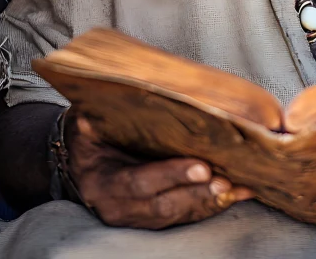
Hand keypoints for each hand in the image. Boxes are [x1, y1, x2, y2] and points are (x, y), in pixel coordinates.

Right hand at [65, 114, 253, 228]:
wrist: (77, 163)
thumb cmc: (88, 136)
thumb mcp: (85, 122)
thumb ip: (97, 116)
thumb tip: (112, 96)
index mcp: (103, 182)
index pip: (140, 182)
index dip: (172, 175)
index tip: (202, 167)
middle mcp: (118, 207)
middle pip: (163, 206)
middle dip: (198, 194)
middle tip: (226, 181)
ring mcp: (135, 217)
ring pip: (177, 215)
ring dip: (210, 202)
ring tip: (238, 188)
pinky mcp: (151, 219)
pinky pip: (183, 216)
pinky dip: (210, 206)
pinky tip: (235, 194)